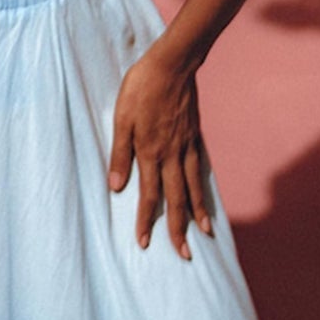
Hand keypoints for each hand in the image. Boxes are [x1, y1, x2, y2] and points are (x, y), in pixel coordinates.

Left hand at [107, 48, 213, 259]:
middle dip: (178, 229)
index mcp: (149, 152)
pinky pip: (200, 168)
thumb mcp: (121, 118)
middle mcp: (171, 155)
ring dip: (198, 213)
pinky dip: (203, 187)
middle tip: (184, 255)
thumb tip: (115, 186)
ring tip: (205, 234)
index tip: (145, 243)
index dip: (146, 221)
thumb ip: (119, 153)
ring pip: (192, 187)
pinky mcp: (194, 136)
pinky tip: (205, 197)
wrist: (172, 64)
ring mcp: (186, 146)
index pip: (149, 195)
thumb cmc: (141, 88)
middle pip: (175, 199)